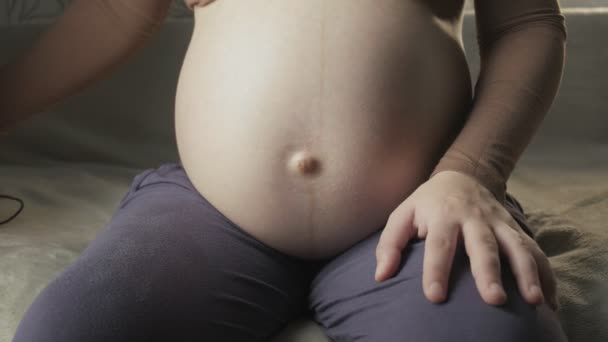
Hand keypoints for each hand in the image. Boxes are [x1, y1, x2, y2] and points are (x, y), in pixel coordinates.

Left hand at [374, 170, 557, 309]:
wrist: (463, 175)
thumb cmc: (428, 203)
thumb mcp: (403, 214)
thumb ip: (390, 244)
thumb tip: (380, 275)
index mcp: (443, 215)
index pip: (439, 244)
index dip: (436, 270)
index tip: (435, 296)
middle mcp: (474, 218)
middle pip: (483, 245)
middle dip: (488, 272)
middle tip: (492, 300)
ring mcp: (499, 223)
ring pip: (516, 247)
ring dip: (526, 273)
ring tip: (533, 301)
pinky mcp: (515, 229)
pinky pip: (534, 250)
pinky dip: (545, 274)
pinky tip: (549, 300)